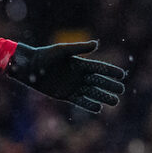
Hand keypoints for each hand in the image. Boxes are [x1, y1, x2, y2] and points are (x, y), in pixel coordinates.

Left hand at [6, 40, 125, 112]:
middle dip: (110, 85)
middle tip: (121, 90)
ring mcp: (73, 86)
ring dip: (103, 97)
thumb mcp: (61, 51)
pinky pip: (80, 101)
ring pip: (92, 92)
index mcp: (80, 63)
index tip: (122, 75)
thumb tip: (97, 44)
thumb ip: (79, 48)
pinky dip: (89, 105)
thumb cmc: (44, 56)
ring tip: (115, 102)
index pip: (99, 68)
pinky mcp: (66, 95)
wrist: (29, 68)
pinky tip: (98, 108)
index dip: (110, 71)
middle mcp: (79, 75)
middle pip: (99, 81)